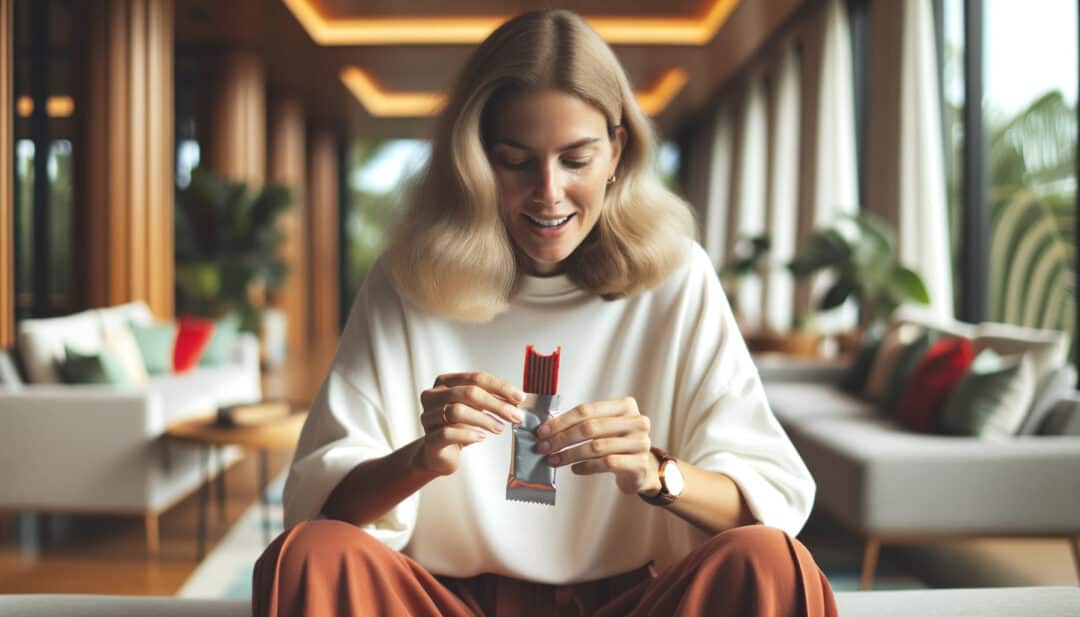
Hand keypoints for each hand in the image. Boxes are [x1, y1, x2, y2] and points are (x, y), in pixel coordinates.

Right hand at [414, 372, 524, 475]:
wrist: (438, 454)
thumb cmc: (457, 427)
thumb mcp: (475, 408)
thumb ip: (493, 399)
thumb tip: (518, 398)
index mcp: (445, 382)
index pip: (476, 378)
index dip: (500, 387)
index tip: (519, 397)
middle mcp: (433, 396)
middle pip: (468, 392)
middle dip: (496, 404)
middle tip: (514, 415)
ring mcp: (428, 417)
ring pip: (457, 411)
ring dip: (484, 419)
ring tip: (500, 428)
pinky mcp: (429, 439)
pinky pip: (447, 433)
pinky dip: (468, 434)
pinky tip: (481, 437)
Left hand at [535, 396, 658, 494]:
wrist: (641, 469)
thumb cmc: (617, 444)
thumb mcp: (604, 427)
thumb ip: (582, 423)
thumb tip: (546, 428)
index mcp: (625, 406)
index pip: (587, 410)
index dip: (561, 421)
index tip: (542, 431)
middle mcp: (636, 421)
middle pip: (590, 427)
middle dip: (562, 438)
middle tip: (544, 447)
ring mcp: (641, 443)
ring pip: (596, 447)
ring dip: (570, 454)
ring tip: (554, 460)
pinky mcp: (639, 464)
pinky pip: (606, 464)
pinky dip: (586, 467)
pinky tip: (575, 469)